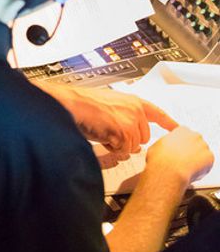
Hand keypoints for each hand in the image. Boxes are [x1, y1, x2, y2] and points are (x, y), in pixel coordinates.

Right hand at [50, 84, 176, 151]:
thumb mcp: (111, 104)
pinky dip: (112, 148)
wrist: (73, 106)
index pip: (157, 112)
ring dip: (119, 144)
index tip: (178, 128)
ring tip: (104, 131)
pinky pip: (123, 150)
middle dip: (129, 139)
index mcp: (133, 100)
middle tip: (112, 131)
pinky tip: (102, 136)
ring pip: (133, 146)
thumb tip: (132, 132)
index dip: (168, 122)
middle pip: (144, 137)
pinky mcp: (124, 133)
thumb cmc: (86, 104)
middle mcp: (135, 110)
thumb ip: (126, 114)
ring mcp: (131, 122)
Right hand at [146, 125, 213, 186]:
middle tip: (184, 162)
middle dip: (192, 152)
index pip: (186, 136)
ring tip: (187, 169)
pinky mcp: (210, 157)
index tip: (180, 153)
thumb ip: (165, 144)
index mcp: (182, 130)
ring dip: (197, 160)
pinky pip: (208, 164)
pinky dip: (202, 169)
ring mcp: (203, 145)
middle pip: (196, 144)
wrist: (168, 170)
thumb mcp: (157, 145)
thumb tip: (164, 150)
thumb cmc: (160, 159)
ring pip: (202, 154)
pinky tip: (192, 172)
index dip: (182, 146)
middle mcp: (194, 135)